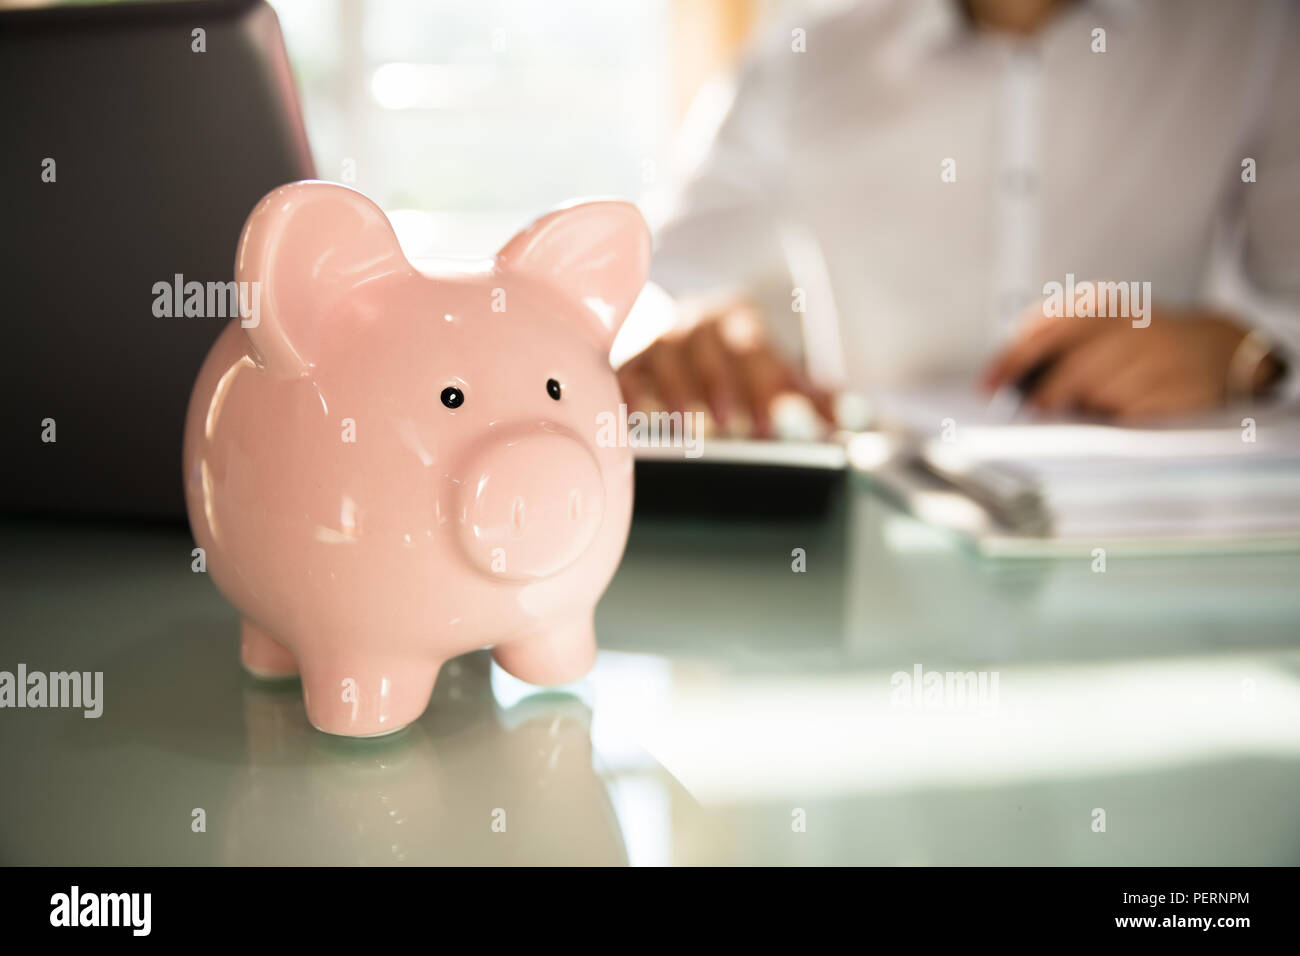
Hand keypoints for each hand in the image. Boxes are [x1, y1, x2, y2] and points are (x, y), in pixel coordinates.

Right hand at [617, 301, 833, 436]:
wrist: (691, 339)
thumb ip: (814, 397)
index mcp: (739, 320)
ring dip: (677, 390)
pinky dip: (631, 393)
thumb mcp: (779, 373)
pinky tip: (641, 419)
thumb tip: (852, 417)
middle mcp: (697, 323)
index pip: (754, 349)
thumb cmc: (740, 366)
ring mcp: (661, 340)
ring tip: (689, 426)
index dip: (765, 386)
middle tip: (733, 424)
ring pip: (667, 355)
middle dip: (722, 385)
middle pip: (709, 349)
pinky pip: (627, 372)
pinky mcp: (631, 362)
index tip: (774, 424)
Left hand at [982, 304, 1277, 420]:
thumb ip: (1050, 341)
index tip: (986, 388)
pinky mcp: (1182, 390)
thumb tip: (1005, 381)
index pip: (1047, 330)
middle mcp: (1134, 325)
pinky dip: (1117, 420)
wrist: (1217, 348)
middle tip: (1032, 415)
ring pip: (1103, 395)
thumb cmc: (1138, 342)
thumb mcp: (1098, 325)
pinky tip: (1118, 415)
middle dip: (1047, 397)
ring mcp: (1162, 357)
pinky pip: (1133, 415)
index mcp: (1105, 304)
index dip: (1011, 362)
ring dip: (1086, 410)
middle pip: (1074, 369)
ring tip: (1091, 407)